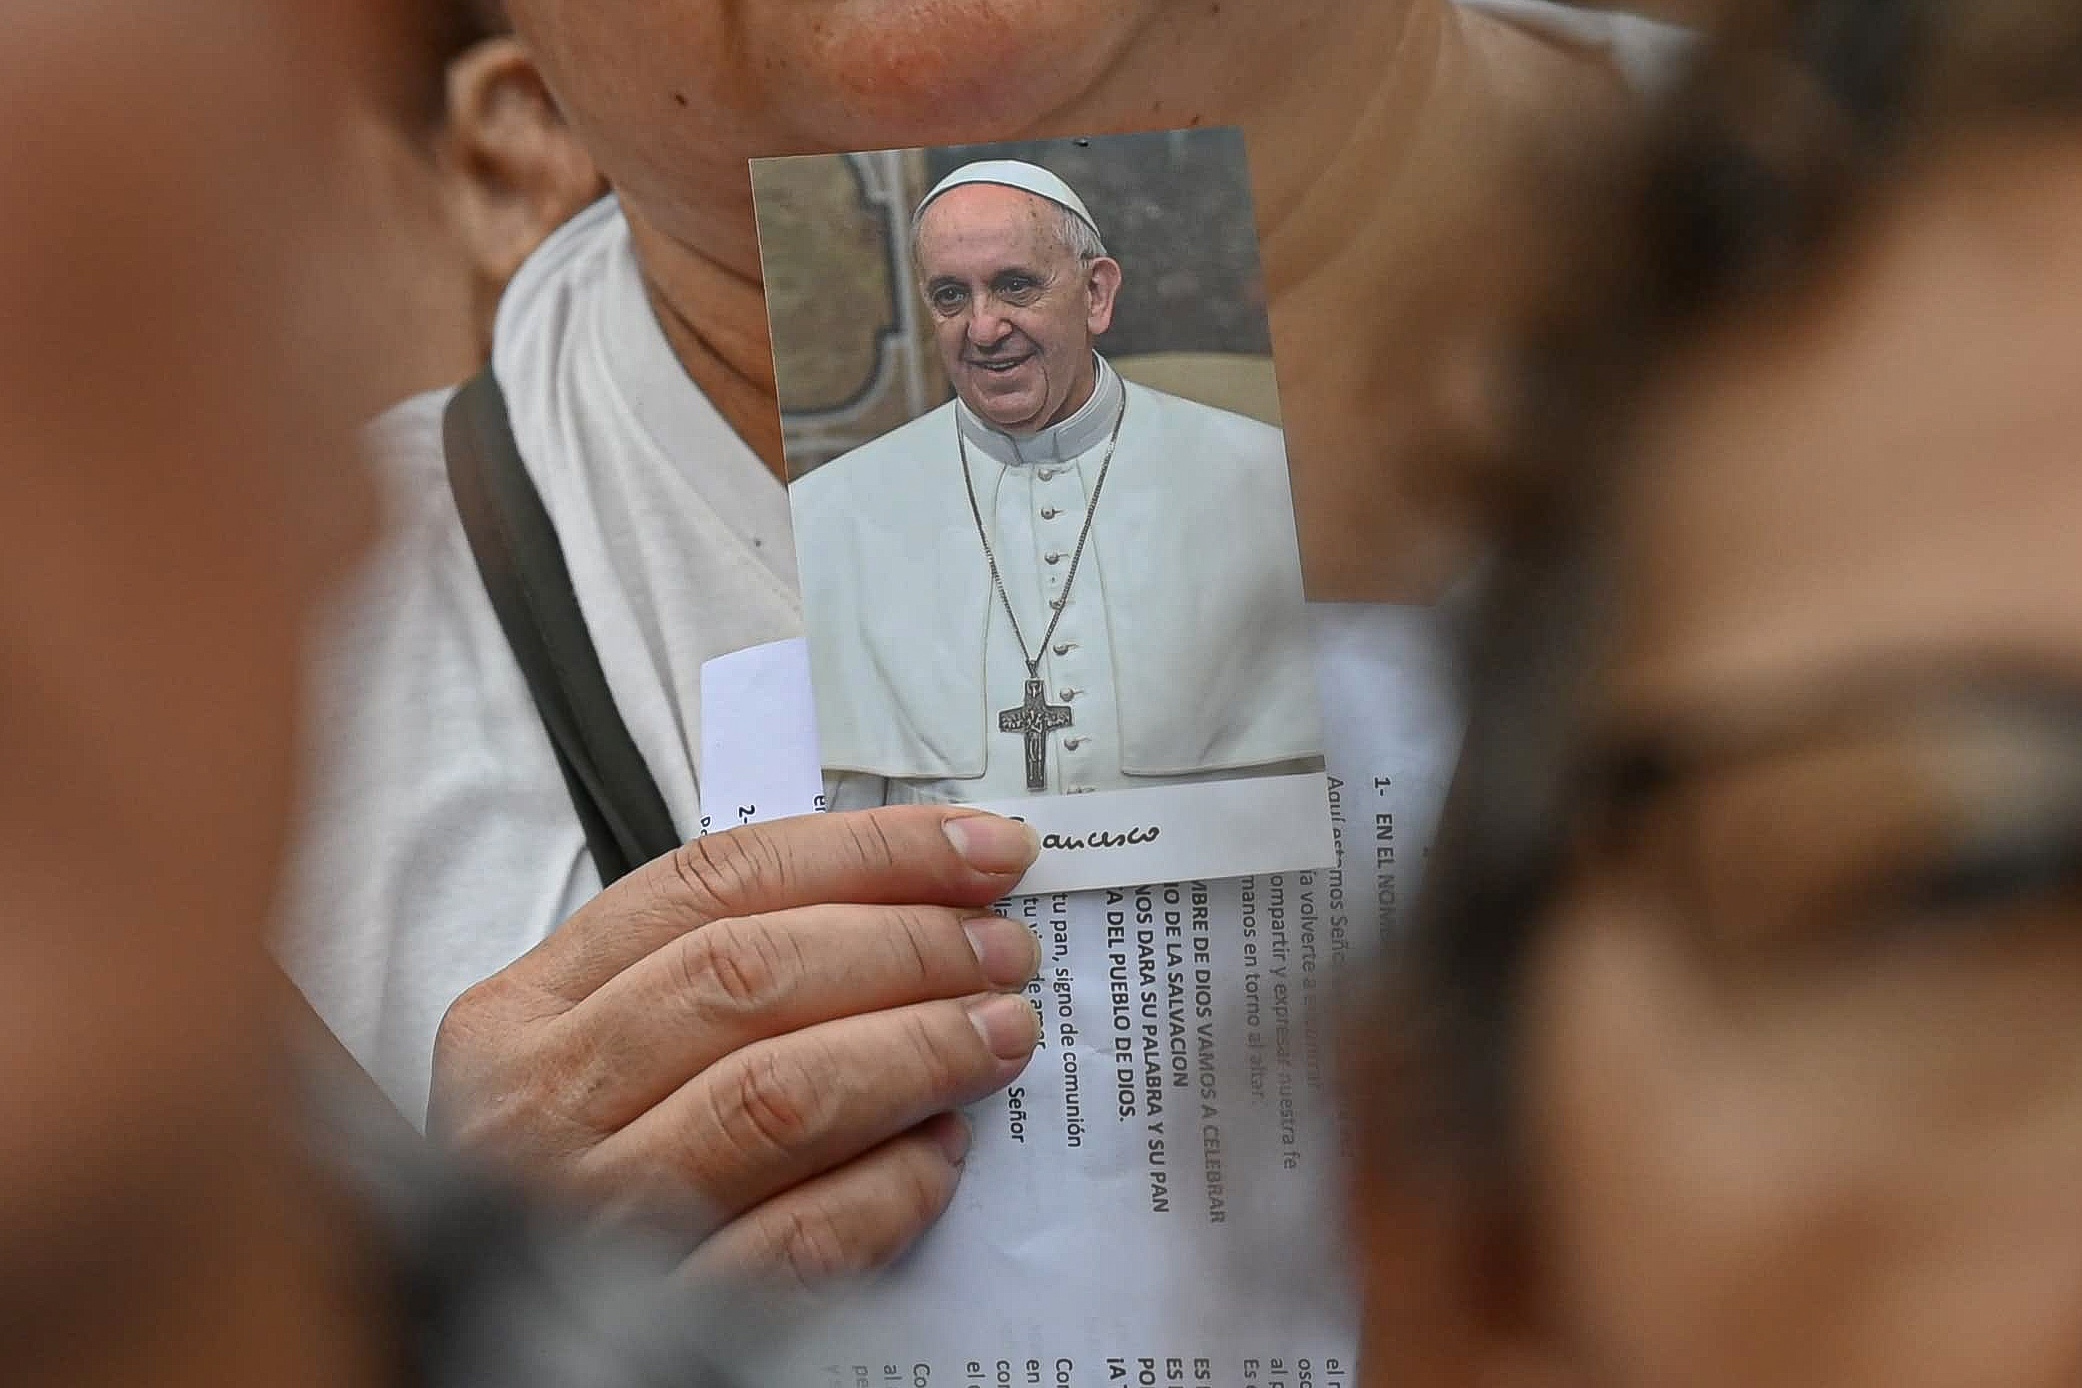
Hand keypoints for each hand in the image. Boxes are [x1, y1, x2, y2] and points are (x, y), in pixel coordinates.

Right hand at [428, 806, 1043, 1286]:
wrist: (511, 1364)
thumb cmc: (573, 1185)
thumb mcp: (595, 1061)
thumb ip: (707, 983)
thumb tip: (909, 907)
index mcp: (522, 1015)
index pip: (712, 883)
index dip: (864, 853)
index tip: (974, 847)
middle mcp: (539, 1104)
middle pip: (747, 975)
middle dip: (903, 945)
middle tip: (1000, 948)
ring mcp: (589, 1214)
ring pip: (777, 1093)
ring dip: (914, 1049)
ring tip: (999, 1032)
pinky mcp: (653, 1322)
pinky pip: (798, 1237)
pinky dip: (887, 1187)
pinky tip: (942, 1153)